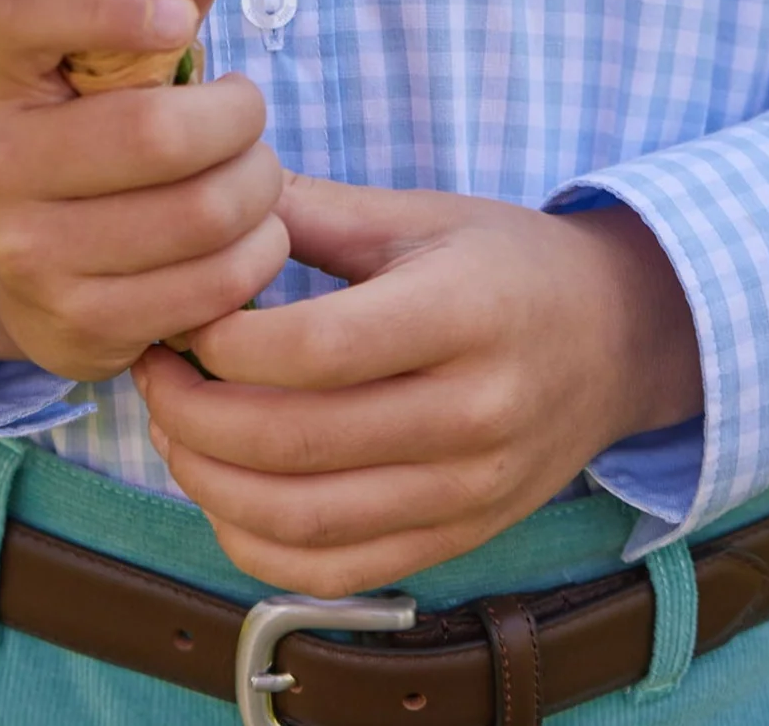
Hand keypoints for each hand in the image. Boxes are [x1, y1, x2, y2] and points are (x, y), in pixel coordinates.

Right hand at [0, 0, 289, 383]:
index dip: (114, 4)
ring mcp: (25, 252)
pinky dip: (258, 253)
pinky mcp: (74, 326)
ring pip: (198, 215)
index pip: (29, 8)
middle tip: (246, 112)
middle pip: (156, 133)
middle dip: (239, 117)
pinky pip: (210, 287)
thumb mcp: (110, 46)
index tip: (182, 21)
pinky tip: (247, 233)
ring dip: (260, 187)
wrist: (24, 262)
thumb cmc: (87, 121)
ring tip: (254, 172)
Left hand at [132, 173, 702, 594]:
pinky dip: (257, 546)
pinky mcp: (457, 540)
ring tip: (173, 426)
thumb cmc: (504, 262)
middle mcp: (473, 414)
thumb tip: (203, 196)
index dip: (225, 341)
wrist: (615, 339)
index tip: (183, 312)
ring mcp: (468, 492)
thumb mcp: (419, 213)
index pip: (315, 349)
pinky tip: (222, 493)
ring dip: (210, 483)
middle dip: (194, 411)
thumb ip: (312, 210)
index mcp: (463, 315)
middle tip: (153, 368)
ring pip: (305, 520)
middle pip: (296, 442)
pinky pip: (336, 571)